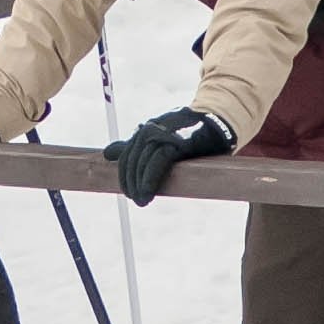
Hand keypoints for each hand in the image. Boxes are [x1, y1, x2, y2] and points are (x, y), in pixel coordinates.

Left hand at [113, 105, 234, 202]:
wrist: (217, 123)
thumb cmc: (188, 134)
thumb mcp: (159, 138)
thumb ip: (134, 147)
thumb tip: (106, 154)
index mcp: (145, 130)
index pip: (127, 155)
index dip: (125, 175)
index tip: (128, 192)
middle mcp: (150, 129)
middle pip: (132, 160)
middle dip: (130, 182)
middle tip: (134, 199)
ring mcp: (164, 134)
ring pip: (143, 162)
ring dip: (139, 184)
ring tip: (141, 200)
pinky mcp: (177, 142)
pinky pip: (158, 162)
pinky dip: (149, 179)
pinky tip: (147, 193)